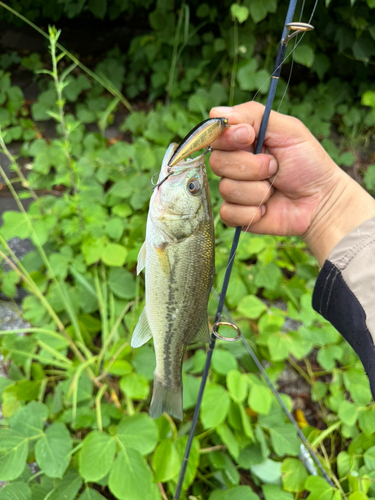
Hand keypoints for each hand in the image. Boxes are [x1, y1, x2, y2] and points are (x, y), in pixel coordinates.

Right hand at [209, 102, 374, 264]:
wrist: (321, 200)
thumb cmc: (307, 162)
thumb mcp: (288, 129)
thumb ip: (254, 115)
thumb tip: (218, 113)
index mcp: (241, 140)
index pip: (213, 133)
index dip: (227, 137)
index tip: (249, 137)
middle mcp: (233, 163)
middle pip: (217, 162)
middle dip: (251, 167)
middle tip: (274, 167)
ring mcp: (233, 189)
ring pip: (225, 189)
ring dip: (257, 191)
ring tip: (274, 189)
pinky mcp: (235, 214)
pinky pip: (228, 213)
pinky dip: (251, 212)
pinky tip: (266, 208)